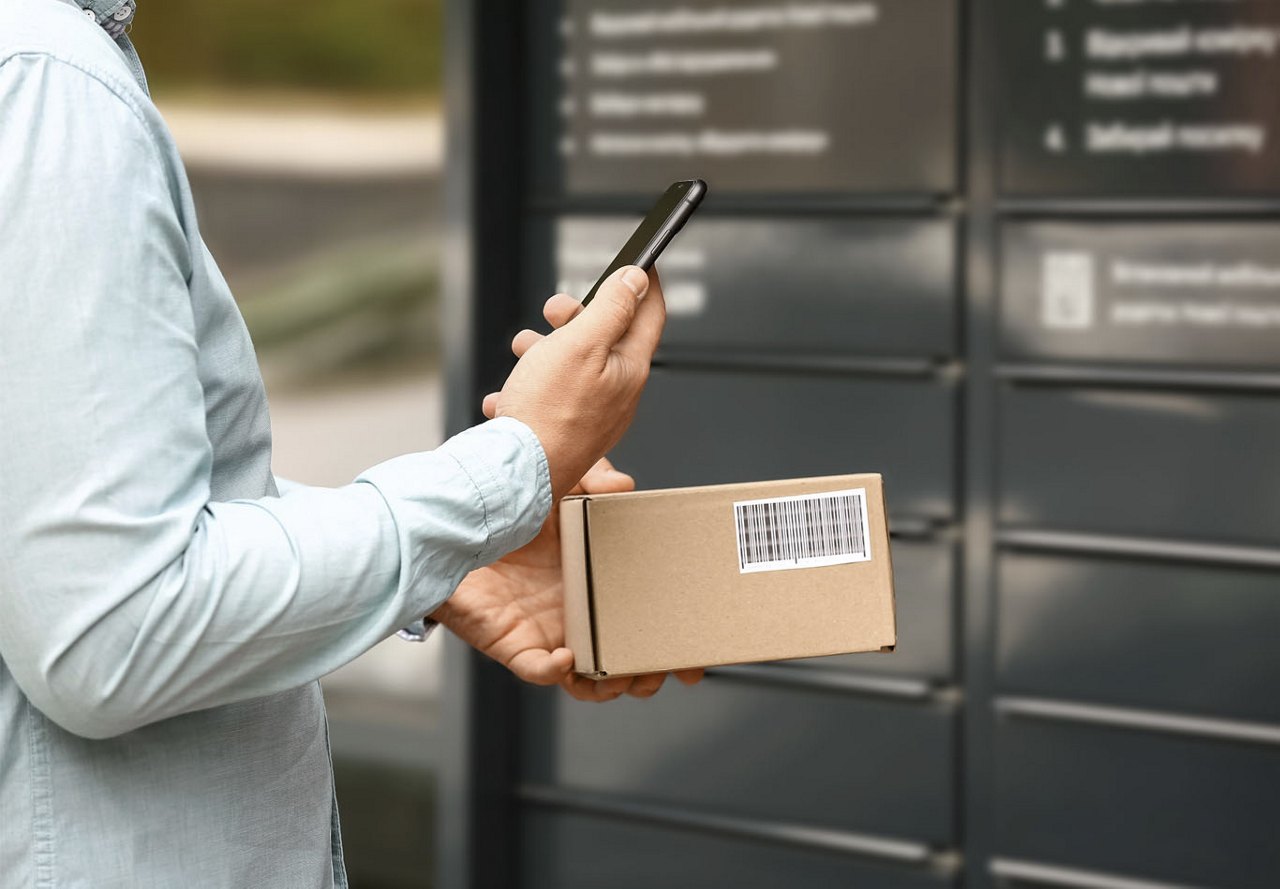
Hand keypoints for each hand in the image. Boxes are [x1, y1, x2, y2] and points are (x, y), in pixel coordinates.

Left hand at [431, 457, 703, 701]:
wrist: (449, 518)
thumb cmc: (504, 504)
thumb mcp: (561, 480)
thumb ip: (595, 478)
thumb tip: (624, 486)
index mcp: (594, 580)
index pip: (640, 619)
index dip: (671, 641)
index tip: (697, 654)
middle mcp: (573, 612)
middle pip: (621, 658)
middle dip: (648, 673)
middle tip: (668, 670)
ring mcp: (543, 630)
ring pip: (585, 677)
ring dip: (610, 684)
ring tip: (628, 676)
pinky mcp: (510, 641)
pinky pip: (536, 669)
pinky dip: (554, 672)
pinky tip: (568, 659)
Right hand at [482, 266, 665, 500]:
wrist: (516, 475)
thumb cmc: (546, 413)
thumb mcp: (581, 344)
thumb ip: (611, 308)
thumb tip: (636, 279)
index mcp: (629, 370)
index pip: (650, 316)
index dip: (644, 284)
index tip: (640, 261)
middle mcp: (617, 394)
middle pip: (605, 338)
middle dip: (577, 315)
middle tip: (555, 310)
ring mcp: (592, 415)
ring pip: (572, 365)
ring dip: (545, 348)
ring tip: (523, 348)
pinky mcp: (565, 430)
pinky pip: (549, 395)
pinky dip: (529, 384)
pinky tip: (509, 392)